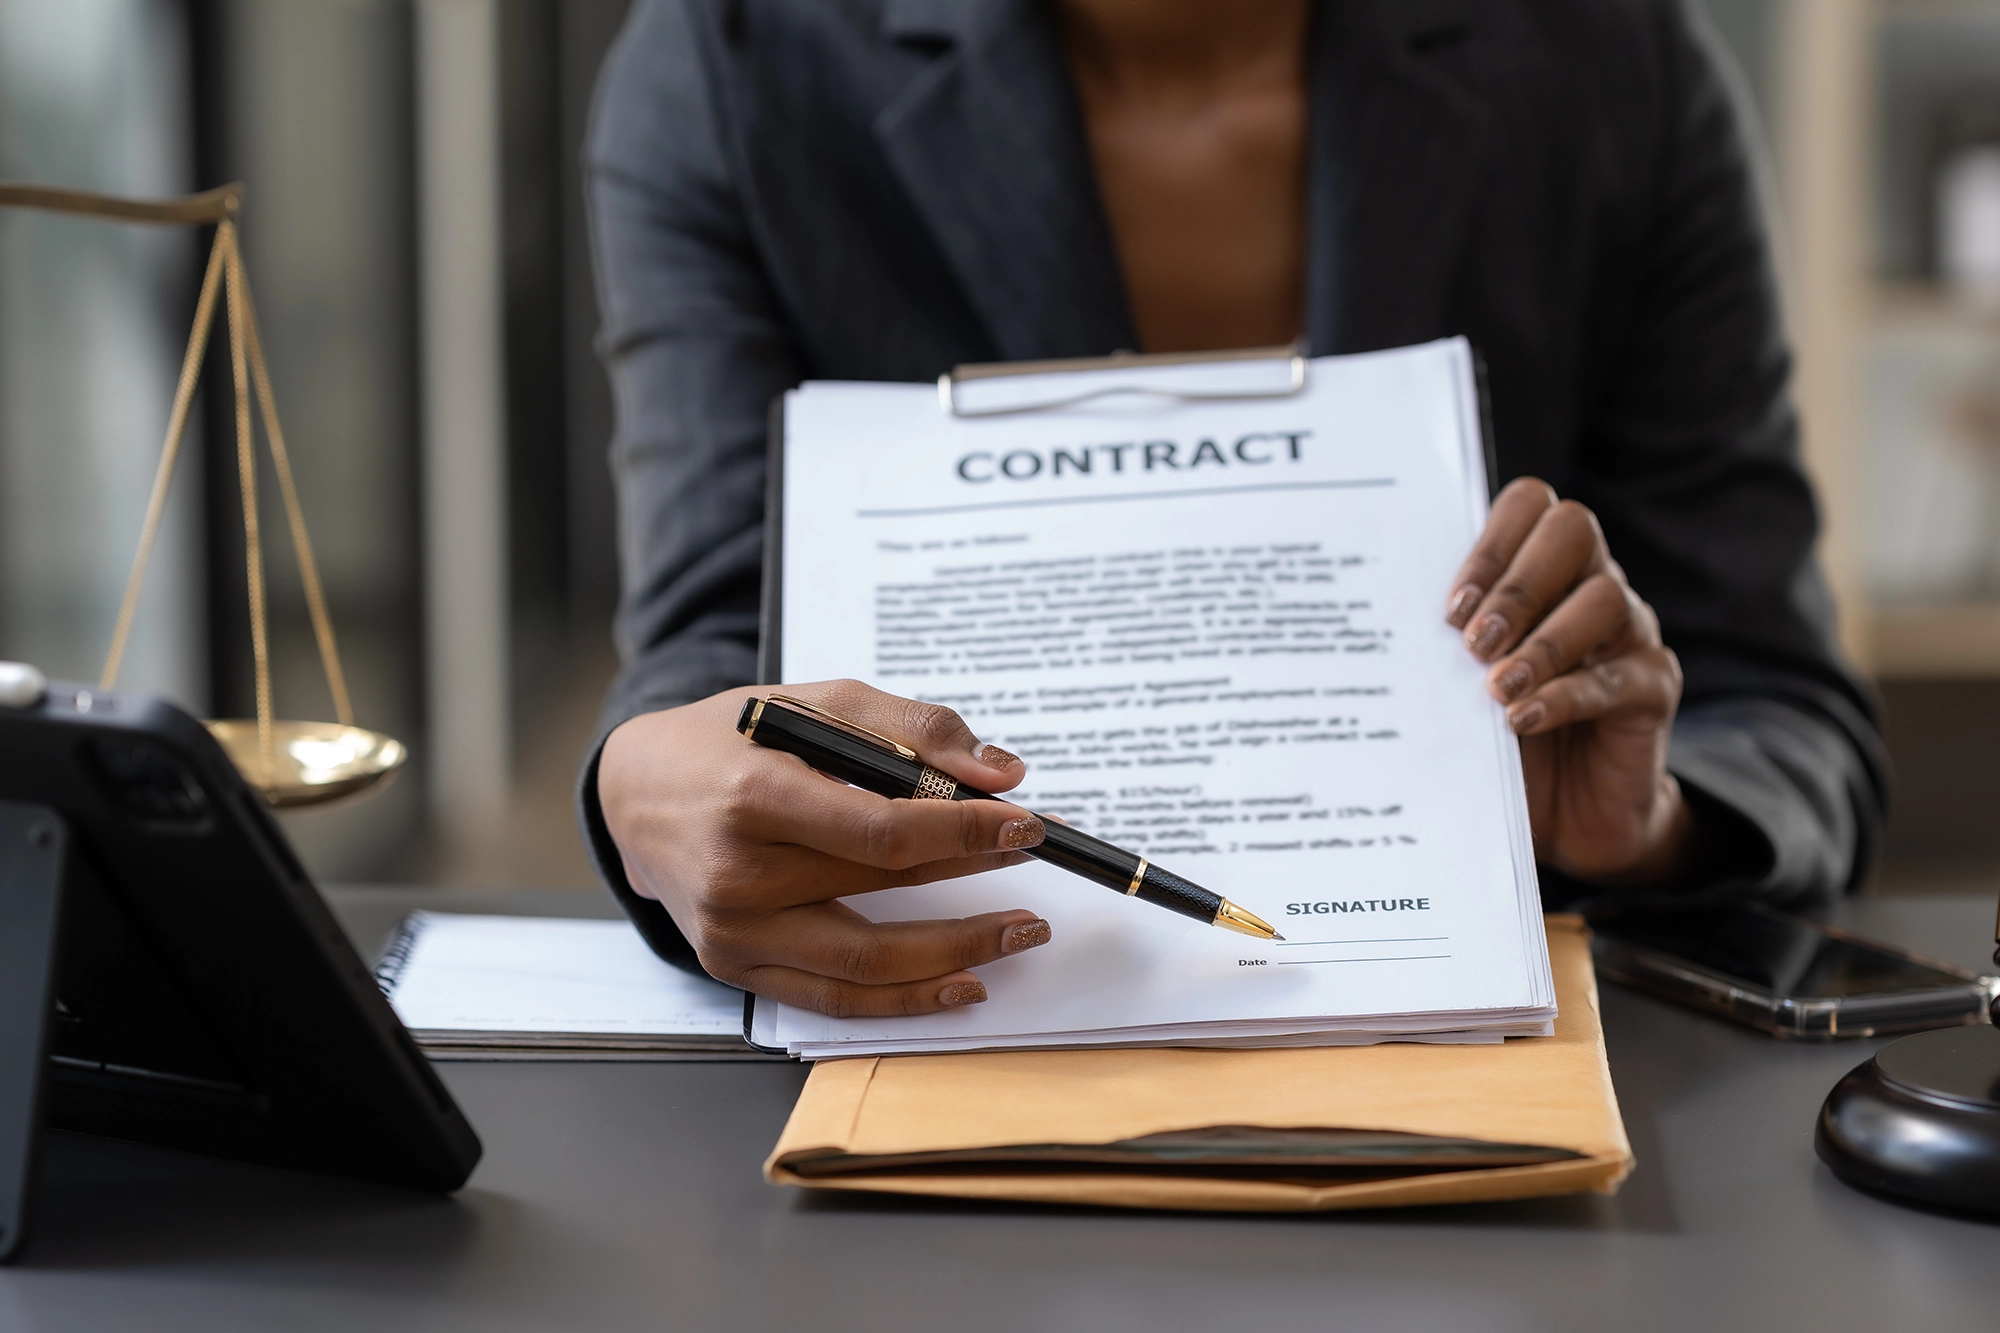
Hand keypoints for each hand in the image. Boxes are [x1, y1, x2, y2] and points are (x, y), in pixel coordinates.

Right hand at [597, 680, 1052, 1016]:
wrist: (636, 793)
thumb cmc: (729, 740)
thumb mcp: (812, 702)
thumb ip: (910, 728)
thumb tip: (1000, 772)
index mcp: (753, 798)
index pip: (882, 831)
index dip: (965, 833)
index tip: (1025, 822)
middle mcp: (737, 876)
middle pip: (882, 893)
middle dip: (976, 880)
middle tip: (1038, 863)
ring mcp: (733, 933)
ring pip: (865, 964)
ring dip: (958, 953)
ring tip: (1019, 932)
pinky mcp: (734, 967)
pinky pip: (833, 998)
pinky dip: (905, 999)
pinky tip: (962, 982)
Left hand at [1444, 479, 1694, 884]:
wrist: (1566, 816)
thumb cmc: (1503, 737)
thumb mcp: (1464, 687)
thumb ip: (1444, 650)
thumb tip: (1383, 624)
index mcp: (1544, 569)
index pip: (1531, 506)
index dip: (1490, 544)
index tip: (1452, 607)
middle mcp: (1592, 586)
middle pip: (1573, 530)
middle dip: (1516, 583)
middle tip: (1472, 642)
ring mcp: (1630, 634)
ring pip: (1604, 598)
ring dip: (1542, 642)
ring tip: (1496, 687)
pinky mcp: (1653, 688)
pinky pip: (1619, 677)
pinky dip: (1564, 696)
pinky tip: (1521, 719)